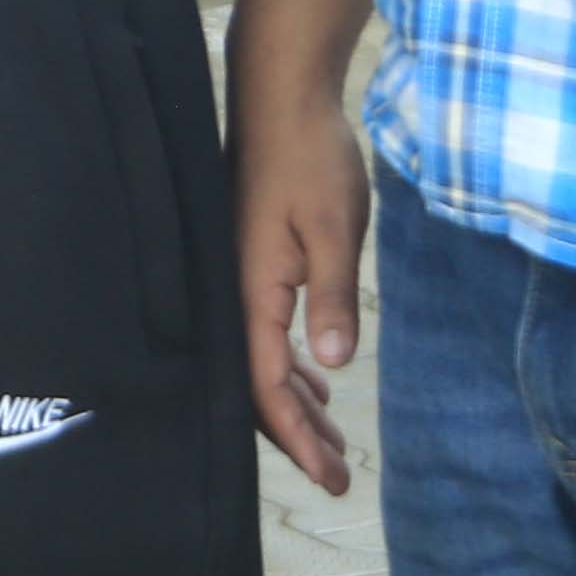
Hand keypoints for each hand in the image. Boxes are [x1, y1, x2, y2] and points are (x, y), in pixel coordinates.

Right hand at [227, 61, 370, 494]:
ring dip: (296, 403)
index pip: (268, 387)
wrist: (282, 99)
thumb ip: (332, 298)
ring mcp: (241, 277)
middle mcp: (236, 292)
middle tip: (339, 476)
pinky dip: (290, 366)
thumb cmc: (310, 159)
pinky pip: (265, 333)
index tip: (331, 477)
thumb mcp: (336, 229)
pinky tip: (316, 376)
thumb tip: (334, 367)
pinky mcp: (254, 262)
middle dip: (298, 435)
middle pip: (258, 385)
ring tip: (333, 440)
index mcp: (250, 291)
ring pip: (261, 361)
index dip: (298, 438)